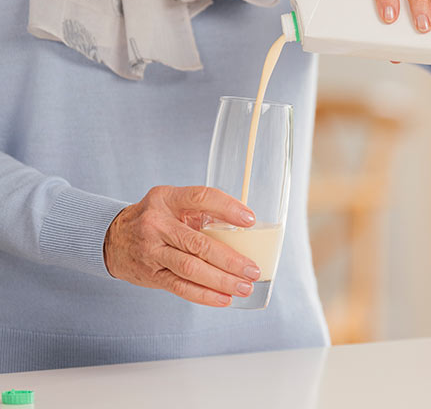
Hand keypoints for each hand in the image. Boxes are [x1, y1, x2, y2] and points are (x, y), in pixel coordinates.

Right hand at [104, 186, 261, 306]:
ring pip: (191, 268)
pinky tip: (224, 299)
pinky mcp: (151, 273)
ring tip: (244, 287)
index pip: (201, 198)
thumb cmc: (155, 218)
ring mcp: (152, 250)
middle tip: (253, 269)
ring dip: (221, 281)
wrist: (111, 238)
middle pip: (198, 243)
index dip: (228, 208)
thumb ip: (202, 211)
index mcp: (168, 199)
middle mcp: (157, 223)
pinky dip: (204, 295)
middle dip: (230, 259)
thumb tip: (245, 228)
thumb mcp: (173, 203)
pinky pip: (180, 287)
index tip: (250, 220)